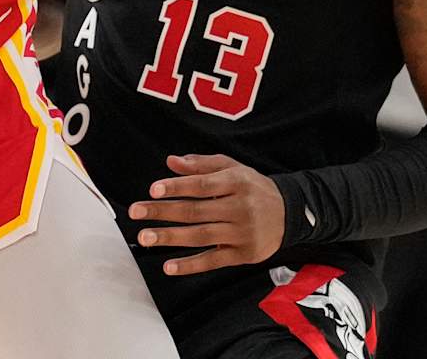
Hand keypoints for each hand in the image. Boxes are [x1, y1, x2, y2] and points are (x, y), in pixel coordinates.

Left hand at [128, 154, 284, 276]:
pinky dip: (190, 265)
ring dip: (170, 237)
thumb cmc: (253, 188)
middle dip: (163, 211)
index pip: (202, 185)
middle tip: (136, 212)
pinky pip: (213, 261)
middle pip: (196, 211)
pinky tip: (169, 266)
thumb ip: (201, 164)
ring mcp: (242, 233)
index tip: (153, 189)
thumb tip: (171, 161)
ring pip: (201, 236)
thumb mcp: (233, 168)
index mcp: (237, 182)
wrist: (290, 213)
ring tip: (145, 236)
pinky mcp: (243, 255)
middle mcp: (240, 208)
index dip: (177, 186)